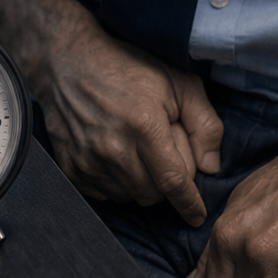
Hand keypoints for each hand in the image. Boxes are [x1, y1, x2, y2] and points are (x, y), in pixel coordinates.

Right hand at [36, 13, 223, 225]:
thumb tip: (210, 167)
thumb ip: (204, 124)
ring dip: (141, 182)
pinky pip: (104, 194)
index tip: (197, 217)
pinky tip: (116, 154)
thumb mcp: (179, 83)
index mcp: (144, 125)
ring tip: (136, 147)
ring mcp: (88, 160)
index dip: (189, 204)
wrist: (67, 61)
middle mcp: (113, 148)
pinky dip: (117, 183)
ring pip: (130, 196)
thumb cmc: (128, 67)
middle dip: (165, 181)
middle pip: (153, 195)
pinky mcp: (71, 168)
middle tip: (161, 149)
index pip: (173, 182)